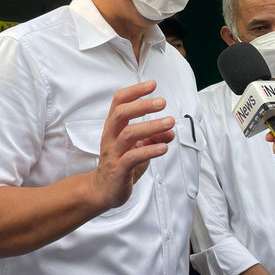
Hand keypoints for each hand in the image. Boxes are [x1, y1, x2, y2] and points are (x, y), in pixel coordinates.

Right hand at [90, 80, 174, 210]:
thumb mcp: (139, 148)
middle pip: (121, 114)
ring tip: (169, 123)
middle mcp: (110, 137)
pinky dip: (150, 150)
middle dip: (142, 105)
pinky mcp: (118, 170)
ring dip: (151, 127)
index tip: (152, 84)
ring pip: (129, 134)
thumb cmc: (121, 164)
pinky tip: (164, 148)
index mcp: (113, 127)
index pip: (119, 102)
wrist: (103, 190)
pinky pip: (133, 157)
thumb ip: (154, 138)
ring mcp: (113, 153)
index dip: (134, 91)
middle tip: (162, 102)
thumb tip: (171, 130)